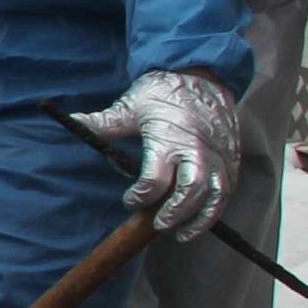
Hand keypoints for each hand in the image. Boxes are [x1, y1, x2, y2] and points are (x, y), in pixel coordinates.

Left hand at [72, 69, 241, 240]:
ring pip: (217, 195)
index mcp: (168, 139)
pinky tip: (202, 216)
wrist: (202, 73)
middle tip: (158, 225)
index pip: (155, 180)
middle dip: (174, 214)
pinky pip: (230, 187)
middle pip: (190, 192)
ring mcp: (219, 154)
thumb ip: (104, 122)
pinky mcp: (233, 156)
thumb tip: (74, 121)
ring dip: (201, 219)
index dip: (140, 196)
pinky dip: (217, 205)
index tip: (129, 200)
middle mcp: (197, 150)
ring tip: (184, 234)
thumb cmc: (163, 91)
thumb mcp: (131, 105)